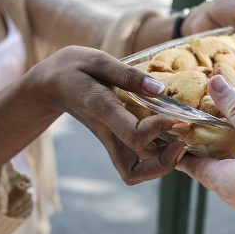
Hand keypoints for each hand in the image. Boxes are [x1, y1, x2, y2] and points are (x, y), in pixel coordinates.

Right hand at [33, 46, 186, 184]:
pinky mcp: (115, 143)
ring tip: (181, 142)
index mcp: (103, 111)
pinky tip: (171, 139)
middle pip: (135, 171)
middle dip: (164, 164)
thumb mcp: (98, 61)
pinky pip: (138, 162)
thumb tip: (160, 89)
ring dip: (163, 165)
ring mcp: (111, 142)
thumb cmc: (75, 69)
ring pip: (137, 172)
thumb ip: (128, 75)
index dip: (159, 129)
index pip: (134, 135)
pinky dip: (158, 157)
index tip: (178, 116)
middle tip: (183, 143)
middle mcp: (108, 134)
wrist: (51, 86)